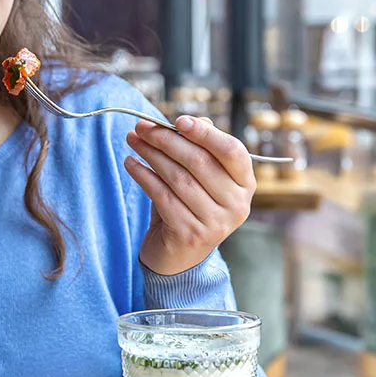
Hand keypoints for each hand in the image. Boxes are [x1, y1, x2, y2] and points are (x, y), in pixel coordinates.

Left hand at [124, 115, 255, 275]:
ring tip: (133, 140)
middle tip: (142, 127)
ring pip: (178, 178)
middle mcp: (236, 205)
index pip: (232, 151)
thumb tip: (196, 121)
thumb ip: (201, 149)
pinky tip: (130, 164)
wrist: (178, 257)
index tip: (179, 120)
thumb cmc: (189, 207)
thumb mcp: (200, 178)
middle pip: (200, 162)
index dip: (206, 133)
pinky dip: (143, 176)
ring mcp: (215, 223)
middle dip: (167, 139)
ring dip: (151, 155)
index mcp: (245, 184)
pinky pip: (162, 196)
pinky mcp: (189, 234)